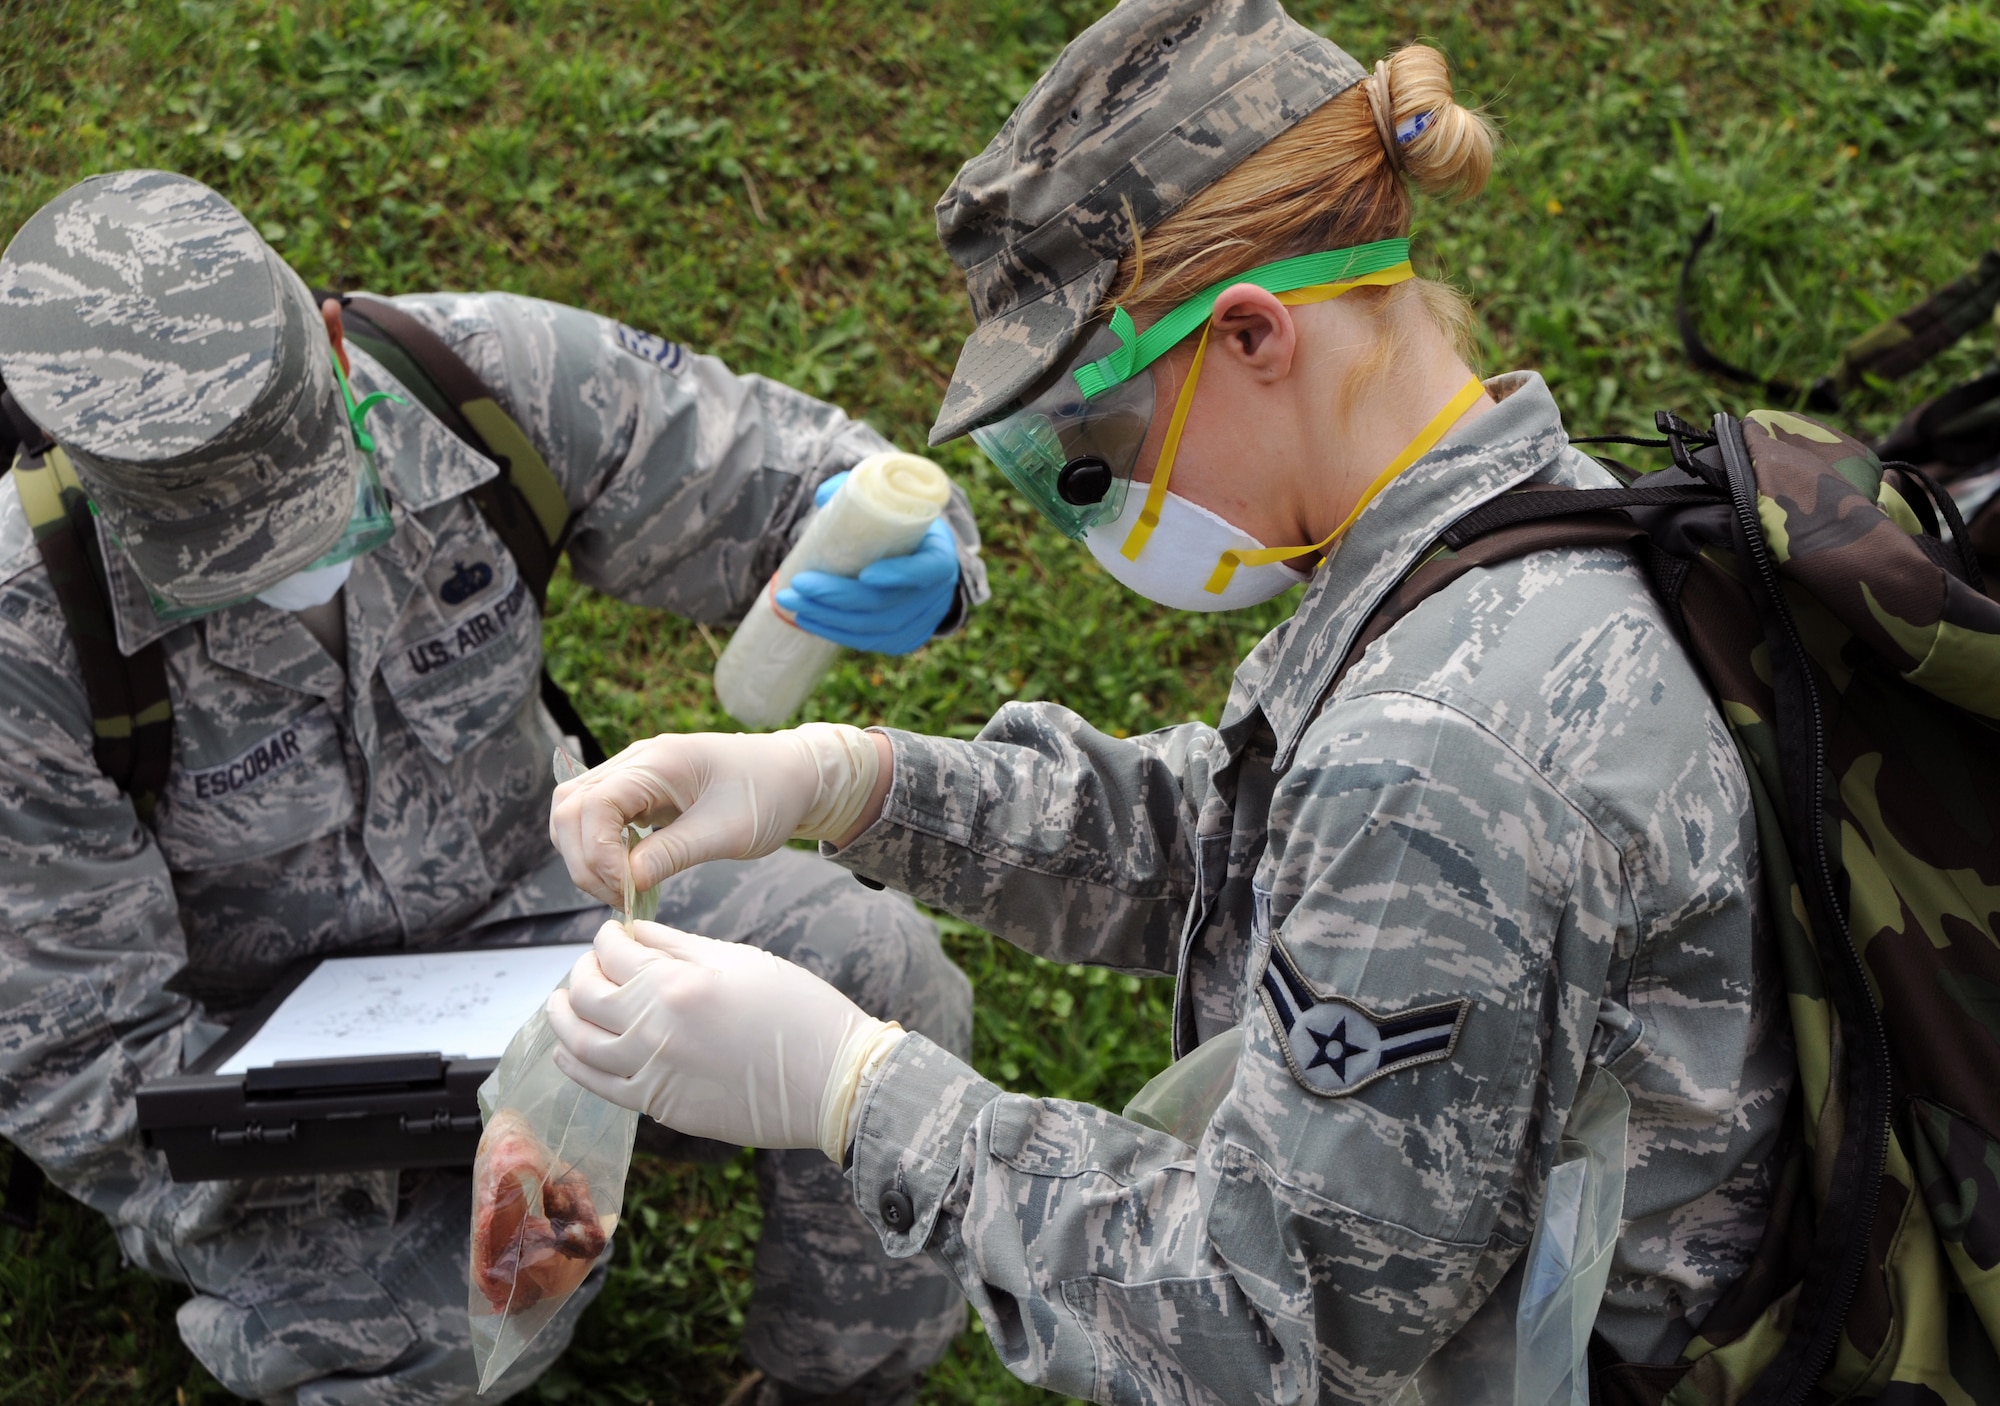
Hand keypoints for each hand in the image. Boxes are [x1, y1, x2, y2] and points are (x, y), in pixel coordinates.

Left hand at [547, 920, 900, 1157]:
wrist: (831, 1081)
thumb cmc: (800, 1012)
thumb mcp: (742, 960)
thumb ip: (679, 946)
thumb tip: (635, 933)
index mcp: (676, 984)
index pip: (613, 953)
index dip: (606, 938)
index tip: (612, 934)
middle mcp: (654, 1029)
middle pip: (585, 996)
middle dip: (580, 972)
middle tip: (589, 964)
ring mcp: (653, 1073)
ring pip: (579, 1043)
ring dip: (562, 1018)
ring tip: (560, 1004)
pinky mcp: (661, 1107)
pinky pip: (599, 1085)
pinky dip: (575, 1064)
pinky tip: (569, 1051)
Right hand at [548, 725, 879, 903]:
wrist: (795, 775)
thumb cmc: (769, 795)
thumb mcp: (728, 832)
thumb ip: (674, 853)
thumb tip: (626, 881)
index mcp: (657, 761)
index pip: (592, 805)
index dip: (597, 853)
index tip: (625, 890)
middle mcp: (635, 761)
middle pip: (570, 808)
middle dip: (584, 860)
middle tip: (620, 898)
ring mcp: (633, 774)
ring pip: (575, 813)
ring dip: (587, 857)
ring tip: (622, 891)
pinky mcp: (638, 792)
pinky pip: (596, 818)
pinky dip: (601, 850)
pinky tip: (629, 875)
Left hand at [779, 474, 959, 654]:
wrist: (918, 557)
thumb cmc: (899, 524)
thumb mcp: (888, 502)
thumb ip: (857, 490)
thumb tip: (822, 496)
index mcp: (940, 554)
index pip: (928, 569)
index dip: (898, 575)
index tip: (863, 573)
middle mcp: (938, 594)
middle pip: (887, 604)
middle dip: (838, 597)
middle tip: (798, 584)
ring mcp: (922, 621)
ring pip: (874, 628)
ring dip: (827, 618)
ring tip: (790, 601)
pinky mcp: (905, 638)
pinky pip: (869, 642)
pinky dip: (835, 632)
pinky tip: (808, 619)